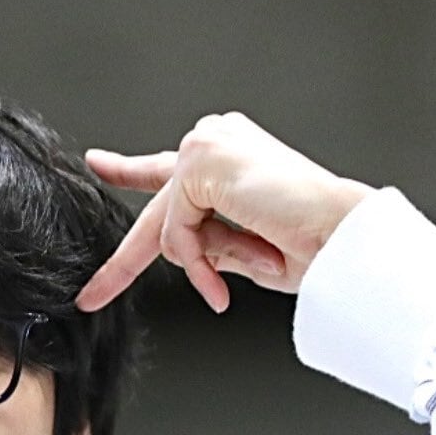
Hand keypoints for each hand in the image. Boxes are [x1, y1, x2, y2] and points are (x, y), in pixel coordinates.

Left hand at [77, 110, 374, 314]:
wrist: (342, 234)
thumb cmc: (312, 241)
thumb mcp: (242, 248)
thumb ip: (206, 240)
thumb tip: (177, 250)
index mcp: (227, 155)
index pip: (167, 169)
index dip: (128, 170)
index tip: (98, 164)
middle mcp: (214, 138)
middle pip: (157, 208)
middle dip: (125, 263)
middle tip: (93, 296)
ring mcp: (206, 143)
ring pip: (167, 227)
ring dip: (203, 262)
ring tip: (262, 259)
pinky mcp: (200, 161)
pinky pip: (175, 231)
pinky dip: (201, 257)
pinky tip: (250, 252)